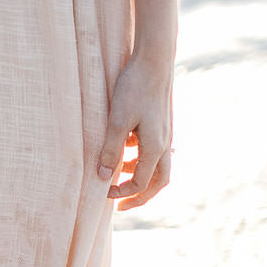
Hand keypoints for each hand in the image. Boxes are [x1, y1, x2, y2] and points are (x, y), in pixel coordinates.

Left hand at [97, 54, 173, 209]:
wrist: (154, 59)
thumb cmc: (134, 88)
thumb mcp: (117, 121)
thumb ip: (111, 150)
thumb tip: (103, 177)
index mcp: (154, 147)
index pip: (140, 183)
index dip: (121, 193)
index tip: (101, 192)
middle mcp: (164, 144)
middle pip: (158, 183)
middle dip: (139, 197)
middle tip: (120, 206)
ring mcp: (165, 133)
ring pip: (158, 167)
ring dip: (139, 176)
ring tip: (116, 175)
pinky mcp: (162, 123)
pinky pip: (155, 150)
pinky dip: (140, 158)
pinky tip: (125, 147)